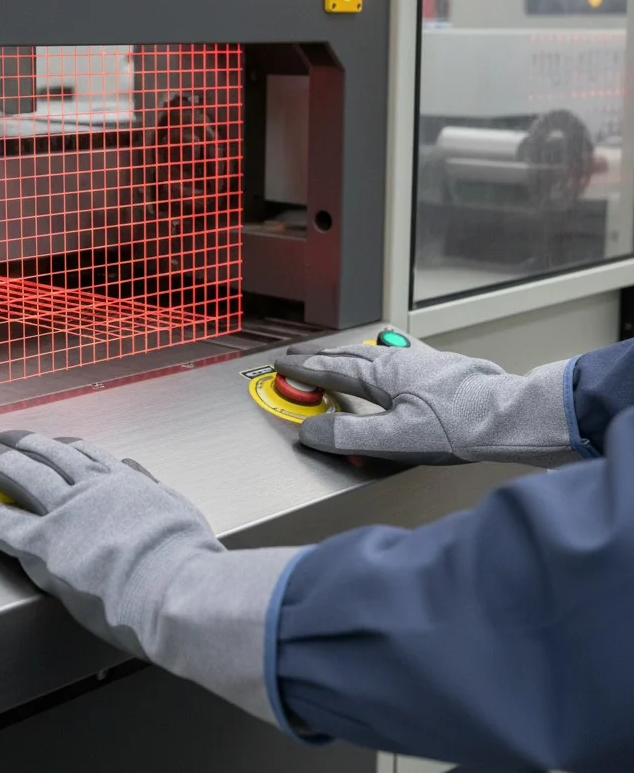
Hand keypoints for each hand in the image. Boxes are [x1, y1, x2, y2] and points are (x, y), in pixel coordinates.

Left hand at [0, 430, 302, 725]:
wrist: (178, 587)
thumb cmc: (190, 563)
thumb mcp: (180, 514)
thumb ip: (156, 495)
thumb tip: (147, 480)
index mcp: (128, 483)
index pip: (90, 456)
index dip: (68, 447)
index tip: (58, 443)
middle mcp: (93, 488)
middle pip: (50, 455)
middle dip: (24, 445)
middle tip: (5, 439)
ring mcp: (65, 512)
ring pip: (21, 475)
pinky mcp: (43, 543)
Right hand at [275, 339, 574, 466]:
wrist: (511, 417)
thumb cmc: (457, 427)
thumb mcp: (395, 439)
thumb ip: (349, 436)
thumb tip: (310, 430)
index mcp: (382, 375)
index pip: (332, 370)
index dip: (304, 369)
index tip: (282, 365)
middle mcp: (398, 362)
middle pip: (348, 356)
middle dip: (319, 356)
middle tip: (297, 354)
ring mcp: (421, 363)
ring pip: (372, 354)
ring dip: (346, 355)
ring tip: (333, 355)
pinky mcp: (441, 370)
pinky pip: (398, 357)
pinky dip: (379, 356)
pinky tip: (390, 358)